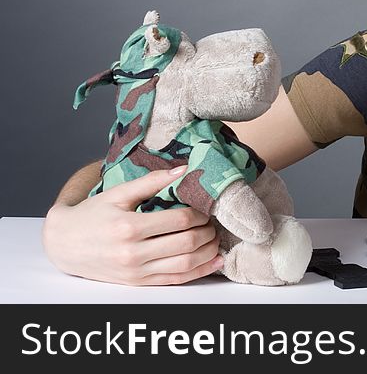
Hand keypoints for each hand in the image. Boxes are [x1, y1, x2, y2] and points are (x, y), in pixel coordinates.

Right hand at [42, 167, 222, 285]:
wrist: (63, 243)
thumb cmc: (92, 214)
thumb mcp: (118, 193)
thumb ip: (152, 182)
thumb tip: (184, 169)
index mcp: (129, 227)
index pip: (179, 220)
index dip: (200, 213)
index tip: (206, 208)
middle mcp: (133, 252)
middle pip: (186, 243)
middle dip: (208, 232)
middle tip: (214, 223)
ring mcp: (136, 271)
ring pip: (185, 265)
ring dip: (208, 252)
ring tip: (216, 240)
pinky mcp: (137, 283)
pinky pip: (175, 280)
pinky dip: (199, 272)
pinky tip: (214, 262)